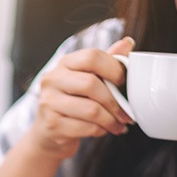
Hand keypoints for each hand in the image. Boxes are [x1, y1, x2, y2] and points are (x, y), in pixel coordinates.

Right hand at [26, 36, 134, 160]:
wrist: (48, 134)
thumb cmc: (72, 103)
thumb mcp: (87, 79)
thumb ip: (105, 62)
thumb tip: (128, 42)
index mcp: (64, 63)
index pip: (91, 57)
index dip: (114, 68)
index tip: (125, 83)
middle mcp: (52, 80)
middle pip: (91, 84)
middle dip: (115, 101)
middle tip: (127, 113)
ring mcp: (49, 103)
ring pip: (91, 110)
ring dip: (111, 120)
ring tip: (119, 125)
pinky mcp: (51, 125)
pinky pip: (85, 128)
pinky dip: (100, 131)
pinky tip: (104, 131)